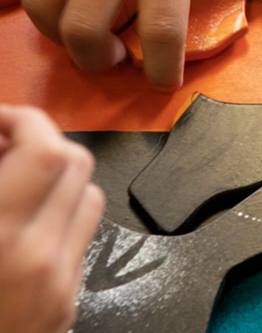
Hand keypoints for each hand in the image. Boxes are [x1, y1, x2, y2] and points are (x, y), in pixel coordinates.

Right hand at [0, 105, 104, 332]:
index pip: (46, 151)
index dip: (21, 121)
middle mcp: (39, 258)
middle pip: (76, 164)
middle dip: (40, 142)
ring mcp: (60, 283)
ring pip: (87, 196)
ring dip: (55, 176)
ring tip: (11, 181)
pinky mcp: (67, 304)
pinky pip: (81, 237)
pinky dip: (59, 215)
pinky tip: (21, 223)